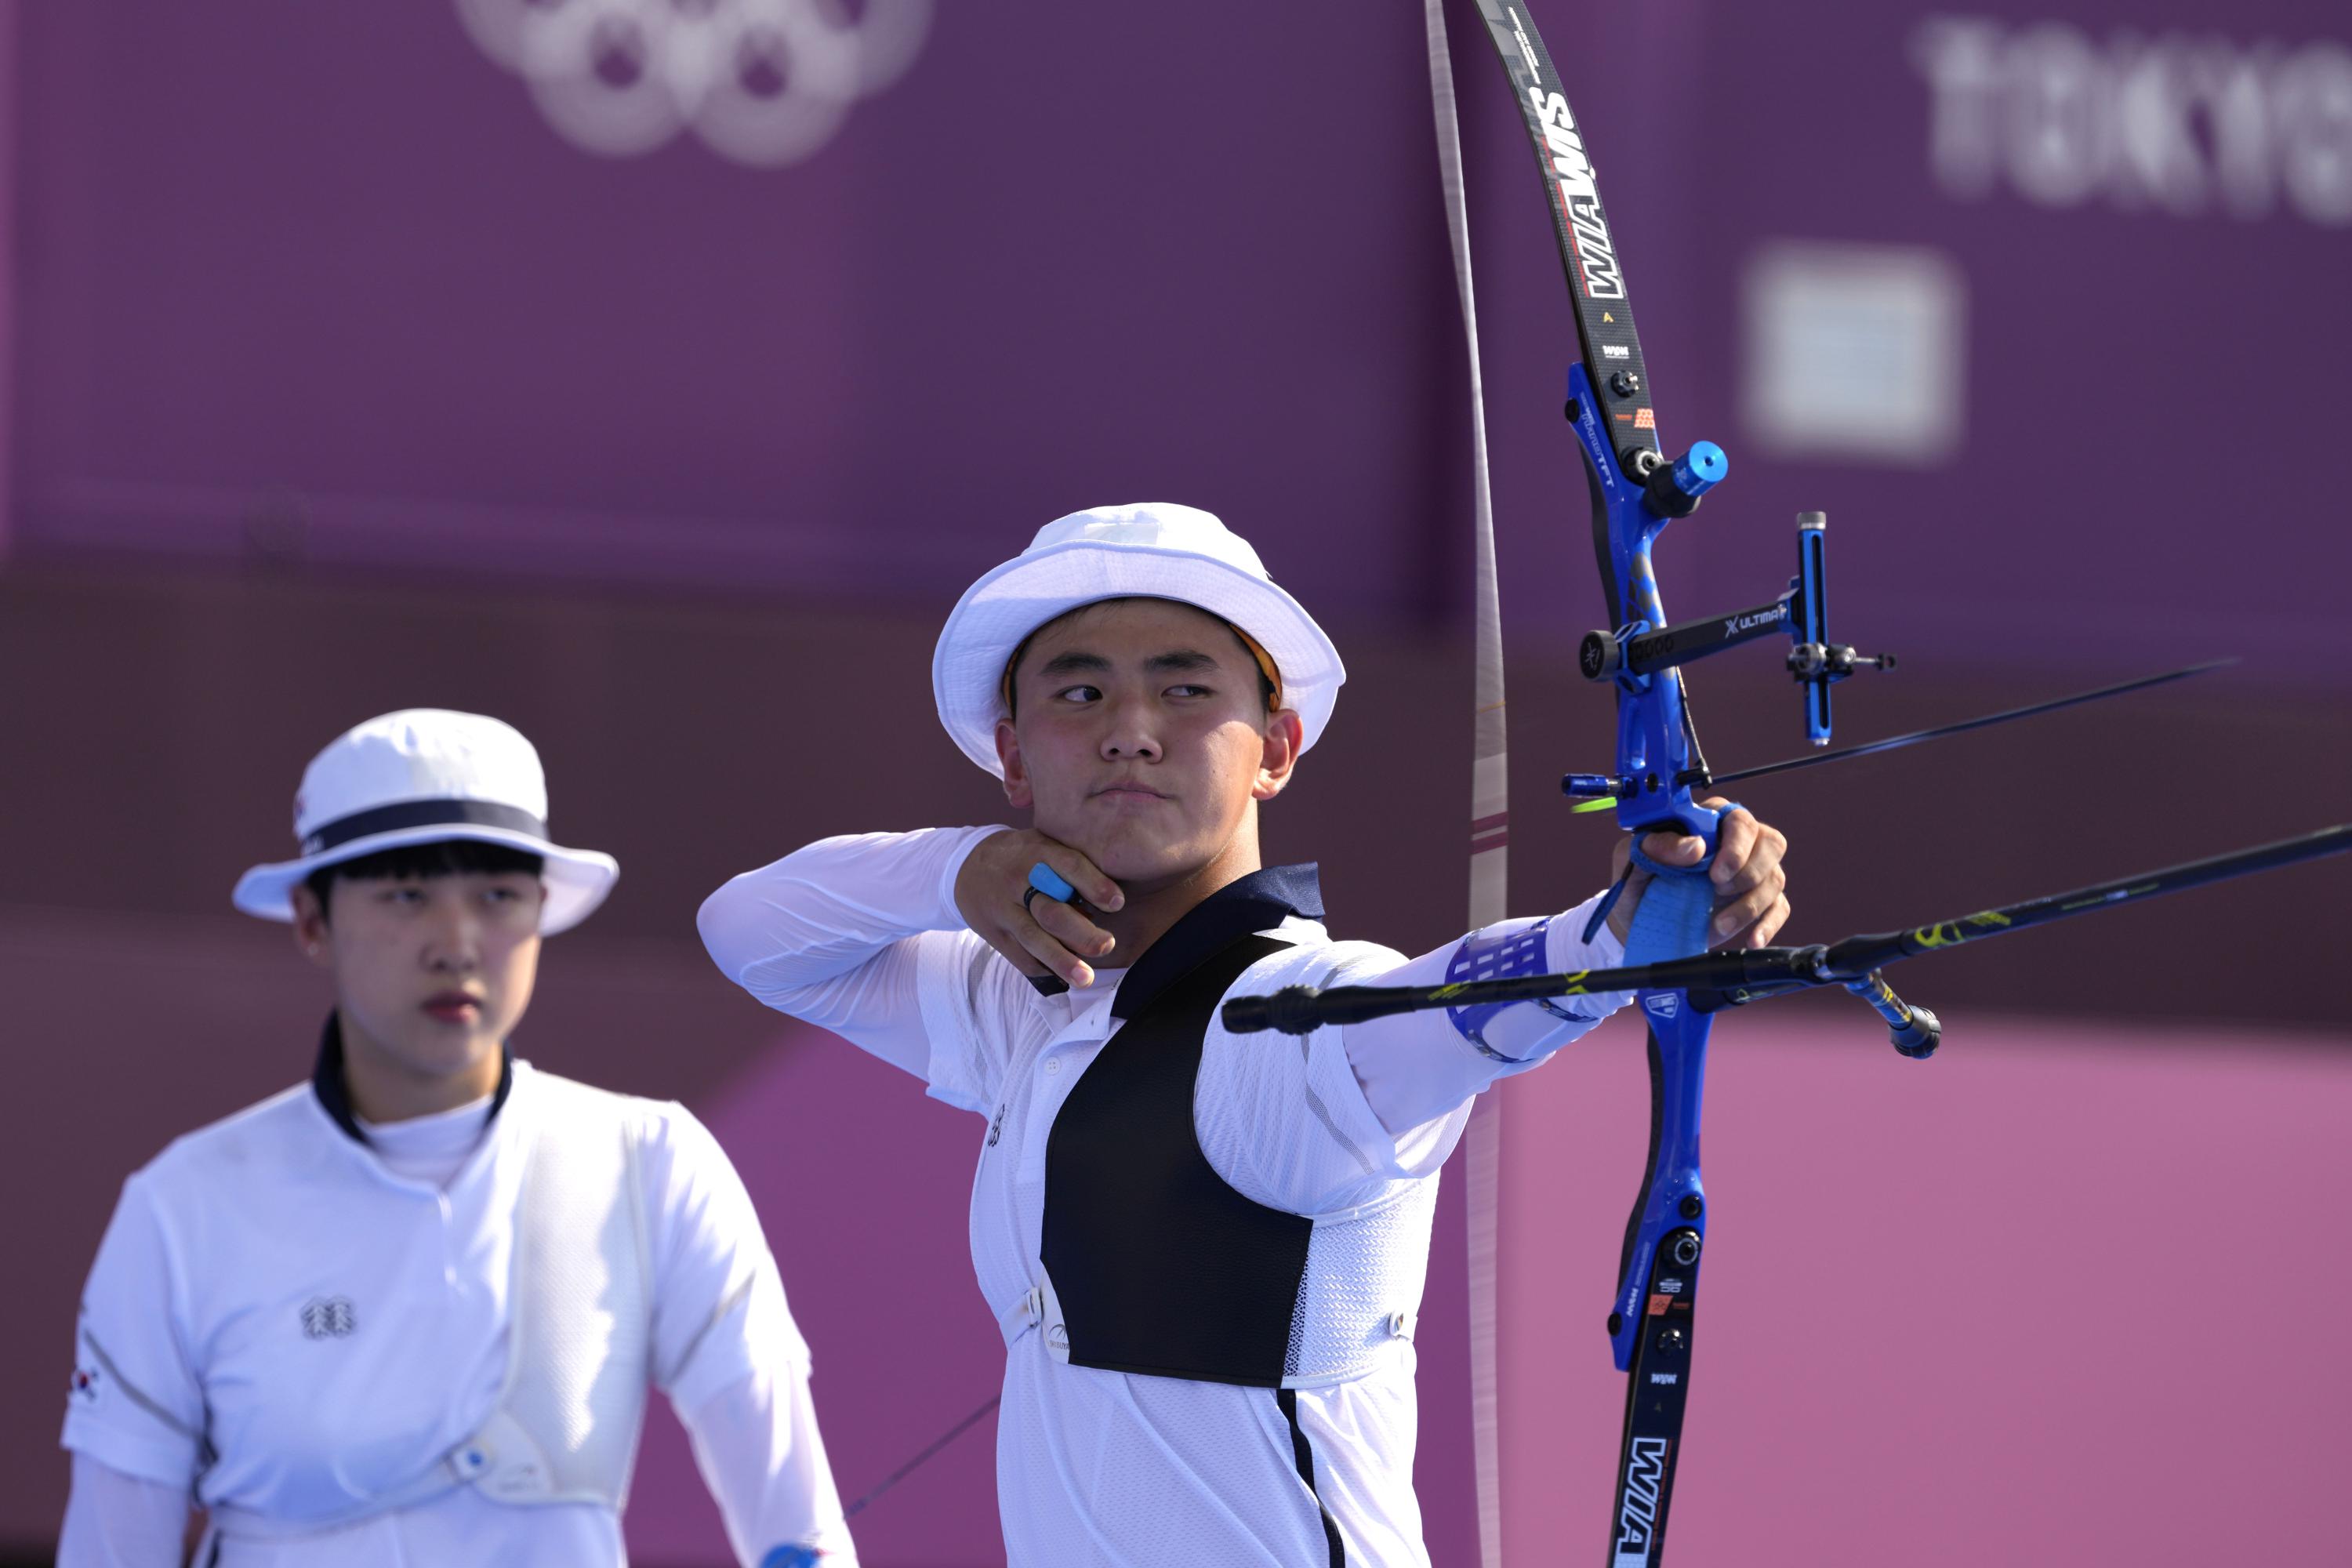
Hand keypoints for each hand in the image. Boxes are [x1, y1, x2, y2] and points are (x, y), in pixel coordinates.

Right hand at [954, 829, 1124, 987]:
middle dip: (1080, 932)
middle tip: (1107, 945)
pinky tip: (1065, 977)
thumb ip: (1073, 862)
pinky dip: (1044, 968)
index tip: (1117, 903)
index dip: (1094, 885)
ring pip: (1033, 939)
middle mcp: (1018, 881)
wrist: (967, 867)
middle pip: (1050, 910)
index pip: (1068, 865)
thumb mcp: (1044, 843)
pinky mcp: (994, 934)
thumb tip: (1113, 895)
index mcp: (1037, 852)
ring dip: (1062, 961)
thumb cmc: (1024, 856)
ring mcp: (1003, 910)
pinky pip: (1020, 956)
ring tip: (1086, 978)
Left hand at [1605, 799, 1789, 950]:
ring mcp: (1751, 873)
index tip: (1714, 873)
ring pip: (1775, 878)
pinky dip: (1768, 925)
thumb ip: (1658, 846)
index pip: (1739, 819)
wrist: (1638, 921)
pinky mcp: (1757, 902)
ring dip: (1750, 904)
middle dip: (1750, 870)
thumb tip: (1695, 846)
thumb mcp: (1635, 859)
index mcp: (1708, 822)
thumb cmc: (1637, 880)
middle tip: (1719, 889)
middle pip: (1771, 843)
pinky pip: (1779, 908)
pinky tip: (1751, 939)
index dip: (1735, 845)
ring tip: (1718, 923)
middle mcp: (1737, 843)